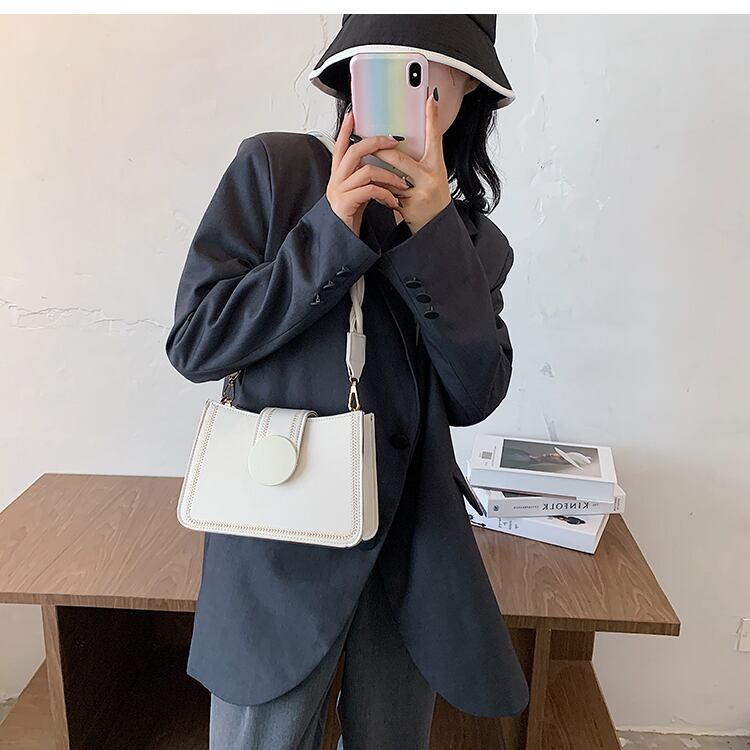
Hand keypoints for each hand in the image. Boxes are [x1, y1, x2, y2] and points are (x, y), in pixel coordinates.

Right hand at [326, 111, 411, 236]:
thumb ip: (363, 179)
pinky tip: (393, 201)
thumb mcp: (357, 194)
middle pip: (354, 151)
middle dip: (375, 143)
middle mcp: (336, 180)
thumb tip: (380, 167)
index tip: (354, 115)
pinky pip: (369, 191)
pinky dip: (385, 194)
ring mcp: (339, 191)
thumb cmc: (350, 218)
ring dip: (389, 175)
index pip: (340, 146)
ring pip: (366, 171)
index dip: (346, 130)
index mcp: (338, 176)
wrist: (341, 241)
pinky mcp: (345, 204)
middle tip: (393, 141)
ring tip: (403, 183)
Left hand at [369, 88, 451, 234]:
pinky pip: (388, 195)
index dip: (433, 118)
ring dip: (379, 177)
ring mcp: (420, 193)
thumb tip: (397, 143)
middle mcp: (431, 178)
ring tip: (367, 173)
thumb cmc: (430, 198)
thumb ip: (417, 161)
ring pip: (390, 178)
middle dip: (380, 153)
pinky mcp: (410, 207)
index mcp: (436, 166)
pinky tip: (376, 194)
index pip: (435, 137)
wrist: (435, 228)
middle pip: (399, 160)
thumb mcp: (430, 176)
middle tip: (366, 141)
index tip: (430, 99)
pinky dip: (380, 193)